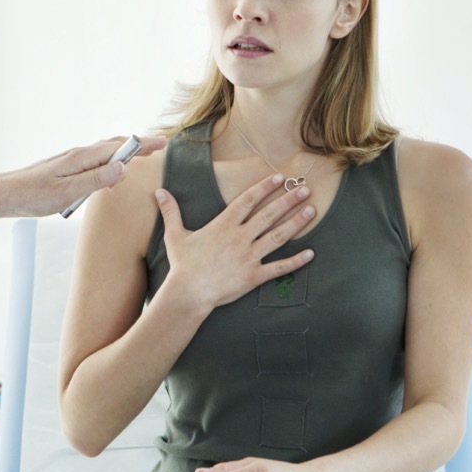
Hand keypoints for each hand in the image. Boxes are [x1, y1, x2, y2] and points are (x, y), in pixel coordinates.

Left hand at [0, 136, 165, 230]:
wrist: (5, 194)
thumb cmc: (33, 195)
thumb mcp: (68, 193)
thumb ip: (96, 181)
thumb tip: (123, 168)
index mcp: (81, 158)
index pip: (119, 148)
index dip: (142, 145)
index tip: (162, 143)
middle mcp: (78, 155)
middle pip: (114, 145)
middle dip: (137, 145)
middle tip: (159, 147)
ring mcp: (72, 161)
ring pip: (104, 152)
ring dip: (125, 151)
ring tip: (142, 155)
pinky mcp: (66, 169)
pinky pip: (95, 161)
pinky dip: (110, 161)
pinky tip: (111, 172)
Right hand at [156, 174, 315, 312]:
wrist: (188, 293)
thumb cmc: (182, 265)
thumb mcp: (175, 235)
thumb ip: (171, 211)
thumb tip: (159, 192)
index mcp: (224, 225)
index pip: (248, 201)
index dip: (264, 188)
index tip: (279, 178)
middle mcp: (240, 237)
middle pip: (269, 215)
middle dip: (288, 200)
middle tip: (305, 189)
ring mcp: (249, 257)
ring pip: (278, 236)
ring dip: (297, 223)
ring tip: (312, 211)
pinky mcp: (254, 276)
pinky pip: (279, 268)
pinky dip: (296, 261)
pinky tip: (311, 253)